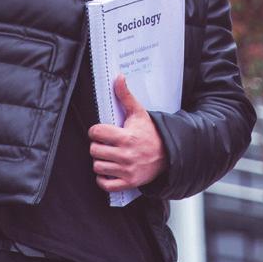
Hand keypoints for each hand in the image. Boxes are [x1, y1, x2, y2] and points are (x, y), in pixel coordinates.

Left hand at [87, 75, 166, 192]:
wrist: (168, 154)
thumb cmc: (150, 132)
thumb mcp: (139, 112)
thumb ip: (125, 96)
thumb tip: (119, 77)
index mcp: (126, 136)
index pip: (96, 133)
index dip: (95, 130)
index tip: (100, 131)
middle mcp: (125, 155)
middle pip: (94, 150)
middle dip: (97, 145)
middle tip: (104, 143)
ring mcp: (127, 170)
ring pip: (97, 166)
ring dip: (100, 161)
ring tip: (107, 155)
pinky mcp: (128, 183)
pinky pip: (105, 184)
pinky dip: (103, 178)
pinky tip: (108, 169)